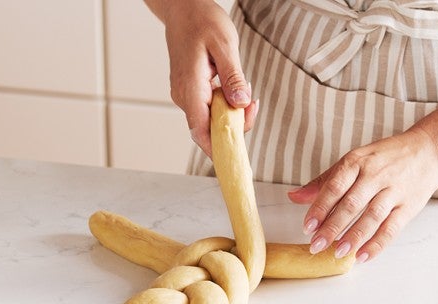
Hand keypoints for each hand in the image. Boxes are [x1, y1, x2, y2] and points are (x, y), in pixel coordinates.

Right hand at [158, 0, 257, 154]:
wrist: (183, 7)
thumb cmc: (202, 21)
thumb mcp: (225, 45)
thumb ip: (233, 77)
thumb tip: (241, 103)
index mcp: (190, 88)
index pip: (201, 132)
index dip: (219, 149)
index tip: (238, 156)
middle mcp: (184, 96)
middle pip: (208, 129)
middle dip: (234, 126)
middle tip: (253, 104)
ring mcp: (185, 94)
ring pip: (210, 119)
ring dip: (231, 113)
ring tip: (245, 90)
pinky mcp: (190, 90)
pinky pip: (208, 107)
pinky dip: (225, 104)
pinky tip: (235, 88)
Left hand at [288, 129, 437, 262]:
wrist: (429, 151)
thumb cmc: (384, 158)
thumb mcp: (354, 161)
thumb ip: (324, 182)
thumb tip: (294, 196)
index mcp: (358, 162)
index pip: (335, 186)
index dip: (319, 208)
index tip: (307, 227)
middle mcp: (376, 175)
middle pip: (351, 204)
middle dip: (332, 227)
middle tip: (316, 245)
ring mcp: (394, 191)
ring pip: (371, 217)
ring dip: (354, 237)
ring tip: (338, 253)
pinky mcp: (409, 206)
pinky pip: (391, 228)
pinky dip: (377, 244)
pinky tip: (362, 256)